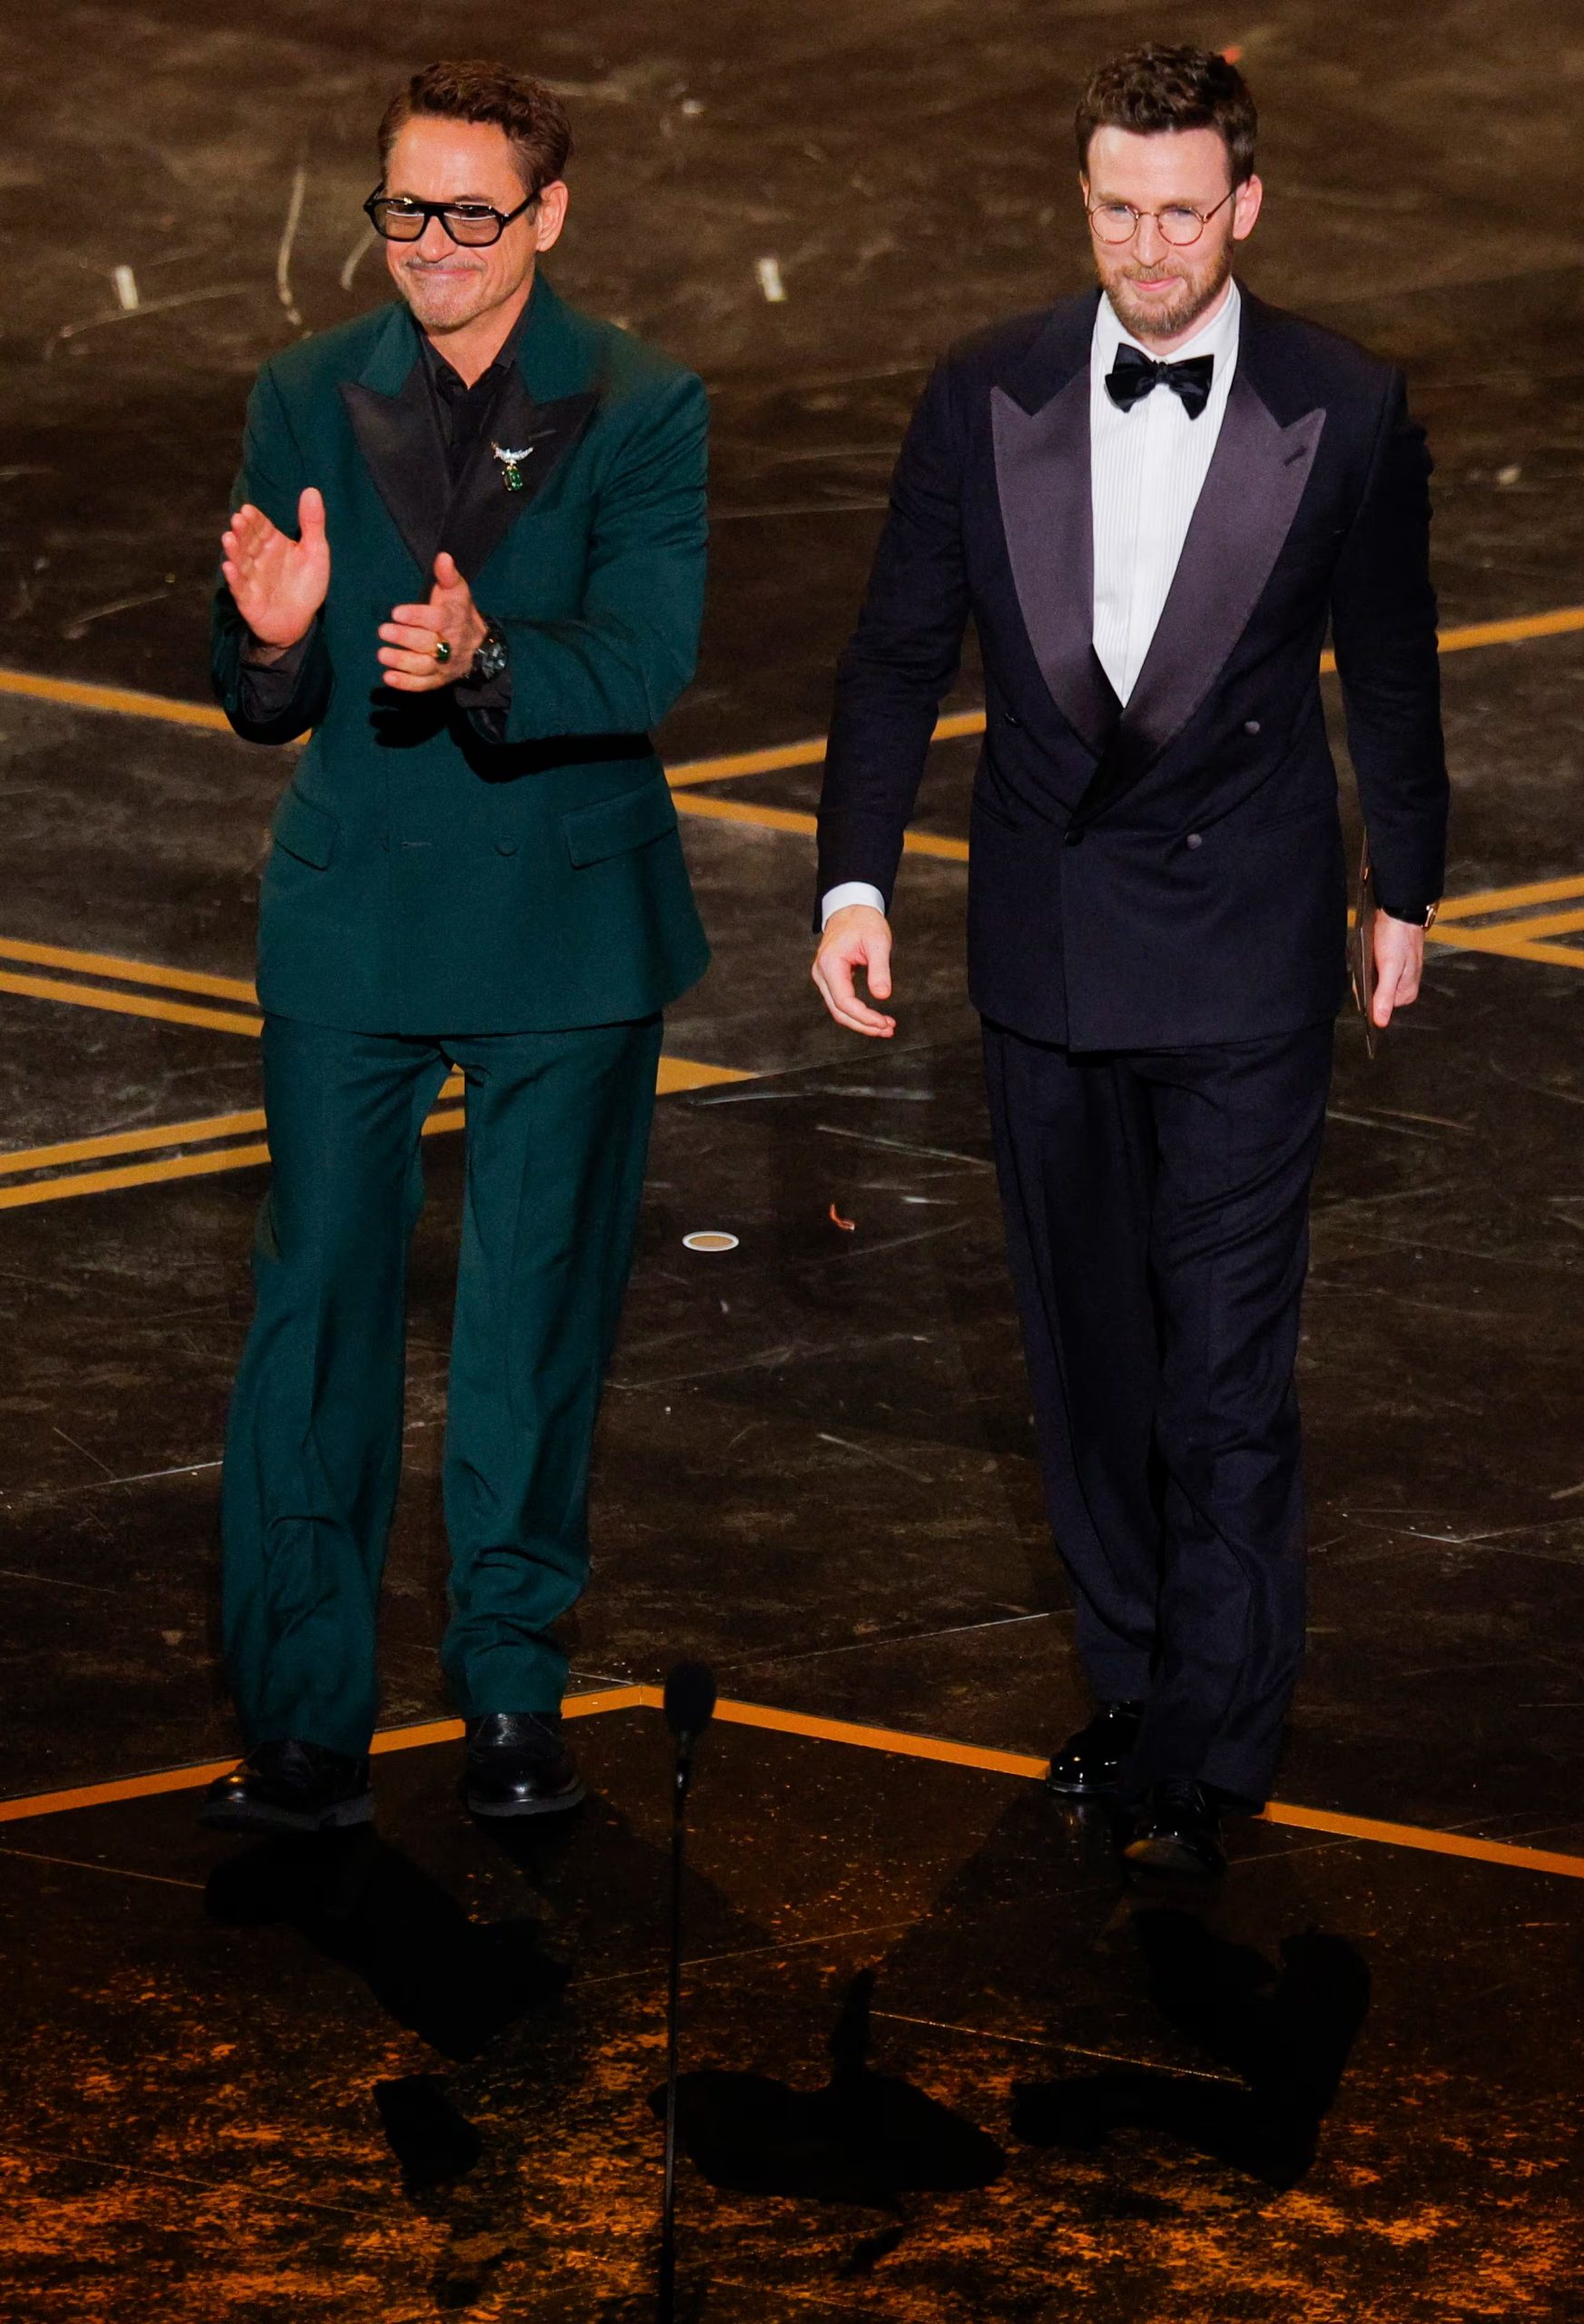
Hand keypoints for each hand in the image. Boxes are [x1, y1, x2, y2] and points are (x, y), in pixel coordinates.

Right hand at [221, 487, 329, 650]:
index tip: (248, 510)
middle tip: (238, 520)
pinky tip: (229, 568)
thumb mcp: (316, 552)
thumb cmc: (306, 585)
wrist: (301, 622)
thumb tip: (312, 490)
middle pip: (248, 541)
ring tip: (228, 538)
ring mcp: (251, 578)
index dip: (254, 519)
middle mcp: (258, 558)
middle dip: (242, 531)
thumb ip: (312, 523)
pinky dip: (234, 578)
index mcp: (273, 544)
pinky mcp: (248, 599)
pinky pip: (240, 587)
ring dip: (234, 550)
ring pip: (240, 561)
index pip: (261, 527)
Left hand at [377, 551, 488, 691]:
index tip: (396, 613)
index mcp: (454, 620)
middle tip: (383, 631)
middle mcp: (450, 645)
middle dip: (405, 638)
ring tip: (381, 654)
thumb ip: (448, 575)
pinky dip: (406, 683)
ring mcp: (444, 665)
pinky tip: (388, 677)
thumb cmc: (459, 612)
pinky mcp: (438, 680)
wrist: (478, 647)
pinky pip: (423, 684)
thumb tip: (443, 556)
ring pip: (424, 666)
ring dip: (402, 662)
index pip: (437, 619)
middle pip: (428, 644)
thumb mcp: (457, 592)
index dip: (417, 616)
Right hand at [812, 904, 896, 1037]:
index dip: (864, 1016)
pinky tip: (874, 1017)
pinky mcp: (830, 978)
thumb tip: (882, 996)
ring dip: (861, 1022)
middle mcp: (821, 973)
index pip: (844, 1001)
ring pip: (838, 1010)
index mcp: (830, 963)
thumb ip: (880, 969)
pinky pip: (841, 1002)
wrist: (851, 908)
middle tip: (888, 1029)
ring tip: (885, 1026)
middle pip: (839, 1011)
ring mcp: (823, 977)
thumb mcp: (877, 942)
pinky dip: (857, 1012)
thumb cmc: (864, 921)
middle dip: (863, 1025)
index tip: (884, 1022)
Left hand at [1371, 912, 1425, 1028]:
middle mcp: (1403, 987)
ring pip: (1372, 982)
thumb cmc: (1398, 936)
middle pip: (1374, 994)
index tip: (1365, 977)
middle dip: (1366, 981)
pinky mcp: (1392, 964)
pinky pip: (1374, 971)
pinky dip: (1368, 964)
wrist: (1399, 912)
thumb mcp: (1390, 967)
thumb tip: (1381, 1022)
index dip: (1366, 994)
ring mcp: (1398, 975)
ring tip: (1371, 956)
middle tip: (1369, 962)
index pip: (1377, 1006)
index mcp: (1406, 993)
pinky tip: (1370, 954)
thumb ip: (1384, 995)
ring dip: (1366, 972)